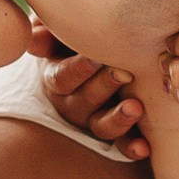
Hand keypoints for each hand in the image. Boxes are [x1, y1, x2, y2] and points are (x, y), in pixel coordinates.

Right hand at [28, 22, 149, 163]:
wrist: (105, 51)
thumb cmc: (77, 38)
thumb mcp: (59, 30)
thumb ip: (46, 31)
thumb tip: (34, 39)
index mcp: (57, 79)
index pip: (62, 78)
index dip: (78, 69)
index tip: (97, 57)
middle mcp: (73, 104)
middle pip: (84, 100)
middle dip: (104, 86)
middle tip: (124, 73)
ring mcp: (94, 121)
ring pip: (101, 126)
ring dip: (118, 119)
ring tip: (135, 108)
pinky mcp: (116, 134)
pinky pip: (121, 145)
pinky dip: (131, 147)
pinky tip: (145, 148)